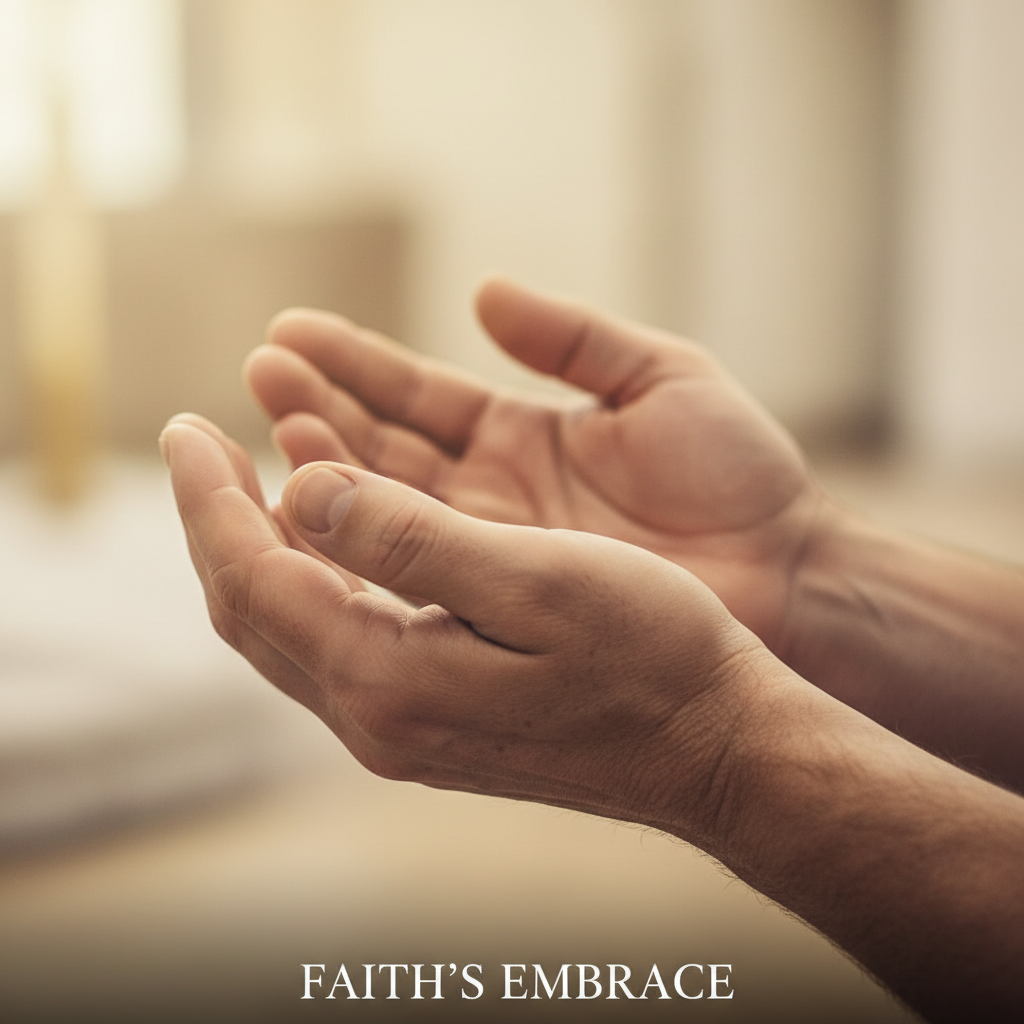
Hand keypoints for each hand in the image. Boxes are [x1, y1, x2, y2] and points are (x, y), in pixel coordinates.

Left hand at [160, 414, 765, 841]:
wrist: (713, 746)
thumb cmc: (650, 656)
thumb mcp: (537, 580)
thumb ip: (410, 538)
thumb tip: (300, 491)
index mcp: (391, 678)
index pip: (254, 577)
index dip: (207, 497)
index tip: (183, 425)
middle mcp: (378, 716)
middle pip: (252, 608)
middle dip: (213, 519)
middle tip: (196, 441)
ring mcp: (403, 727)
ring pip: (289, 627)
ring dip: (258, 546)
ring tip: (247, 473)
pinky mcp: (433, 719)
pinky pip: (336, 639)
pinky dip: (310, 576)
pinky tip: (326, 536)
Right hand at [245, 278, 824, 652]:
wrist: (790, 580)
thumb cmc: (741, 480)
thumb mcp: (663, 380)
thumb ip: (574, 338)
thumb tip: (480, 291)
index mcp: (523, 434)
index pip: (417, 394)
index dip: (353, 363)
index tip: (288, 333)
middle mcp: (493, 494)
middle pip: (384, 446)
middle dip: (317, 407)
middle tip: (256, 373)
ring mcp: (494, 549)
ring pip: (387, 505)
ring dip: (327, 466)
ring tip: (269, 422)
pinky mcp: (507, 600)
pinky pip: (422, 568)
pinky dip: (367, 540)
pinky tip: (317, 512)